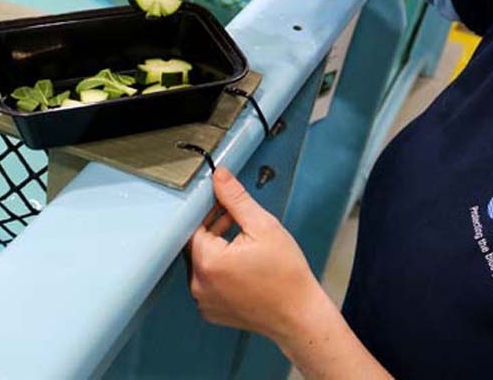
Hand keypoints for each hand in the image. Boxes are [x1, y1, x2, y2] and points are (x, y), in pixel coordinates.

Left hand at [188, 167, 327, 342]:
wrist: (299, 315)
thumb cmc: (287, 276)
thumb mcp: (264, 226)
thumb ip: (237, 199)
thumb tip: (220, 177)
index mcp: (209, 262)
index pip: (193, 225)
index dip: (209, 212)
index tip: (224, 206)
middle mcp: (199, 285)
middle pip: (196, 245)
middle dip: (214, 228)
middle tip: (238, 222)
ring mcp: (204, 301)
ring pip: (201, 263)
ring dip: (217, 249)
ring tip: (244, 244)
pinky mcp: (211, 311)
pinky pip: (207, 282)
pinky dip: (219, 271)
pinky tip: (242, 266)